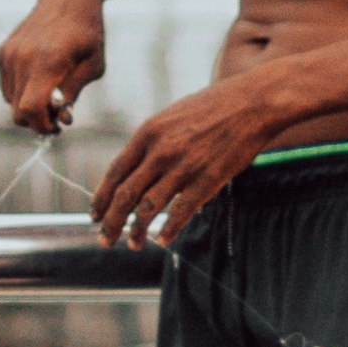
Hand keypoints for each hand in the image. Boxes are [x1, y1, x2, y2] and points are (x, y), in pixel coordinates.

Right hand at [0, 0, 106, 137]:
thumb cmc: (87, 32)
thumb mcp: (93, 65)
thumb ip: (73, 92)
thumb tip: (61, 119)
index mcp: (48, 61)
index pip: (31, 109)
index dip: (42, 126)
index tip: (57, 128)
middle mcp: (22, 58)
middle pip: (18, 111)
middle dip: (36, 121)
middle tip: (56, 118)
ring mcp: (8, 54)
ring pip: (10, 101)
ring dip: (29, 107)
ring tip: (51, 96)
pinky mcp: (2, 52)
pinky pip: (6, 87)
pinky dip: (20, 92)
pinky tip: (39, 80)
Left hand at [87, 73, 283, 249]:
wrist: (252, 102)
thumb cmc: (213, 107)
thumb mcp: (172, 116)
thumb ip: (153, 143)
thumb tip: (139, 172)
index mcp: (148, 133)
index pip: (115, 172)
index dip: (101, 198)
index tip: (95, 214)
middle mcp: (160, 151)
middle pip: (125, 195)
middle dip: (111, 221)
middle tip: (105, 239)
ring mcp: (183, 166)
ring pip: (149, 208)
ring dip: (136, 230)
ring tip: (133, 244)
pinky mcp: (207, 179)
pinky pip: (182, 212)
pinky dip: (169, 229)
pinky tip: (162, 240)